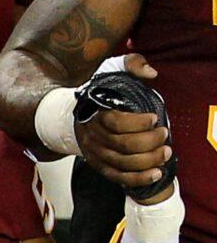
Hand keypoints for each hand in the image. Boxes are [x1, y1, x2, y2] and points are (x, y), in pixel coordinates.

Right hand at [73, 58, 173, 200]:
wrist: (76, 112)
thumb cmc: (101, 92)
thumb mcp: (112, 70)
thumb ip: (132, 64)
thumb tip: (151, 73)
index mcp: (95, 114)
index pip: (116, 123)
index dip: (139, 123)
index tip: (155, 117)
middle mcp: (93, 136)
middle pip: (123, 145)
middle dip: (150, 142)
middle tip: (165, 134)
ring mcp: (95, 153)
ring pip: (123, 163)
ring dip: (148, 160)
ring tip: (166, 152)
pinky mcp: (99, 165)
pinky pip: (118, 177)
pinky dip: (138, 178)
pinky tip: (156, 172)